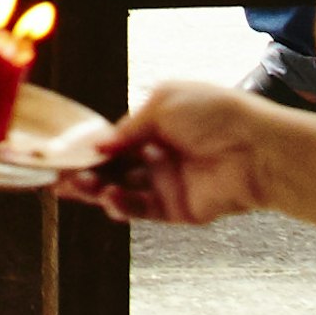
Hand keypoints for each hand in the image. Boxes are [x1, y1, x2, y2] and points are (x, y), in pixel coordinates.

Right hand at [62, 79, 266, 228]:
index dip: (89, 147)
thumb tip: (97, 145)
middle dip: (85, 172)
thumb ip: (127, 128)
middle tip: (58, 177)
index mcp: (157, 124)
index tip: (62, 153)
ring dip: (98, 188)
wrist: (257, 149)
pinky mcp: (176, 209)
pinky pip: (142, 209)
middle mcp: (159, 154)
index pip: (114, 139)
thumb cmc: (217, 114)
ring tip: (79, 186)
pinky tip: (110, 197)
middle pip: (113, 167)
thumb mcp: (164, 104)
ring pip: (122, 189)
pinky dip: (122, 205)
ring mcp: (167, 183)